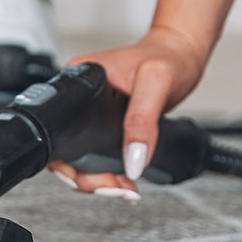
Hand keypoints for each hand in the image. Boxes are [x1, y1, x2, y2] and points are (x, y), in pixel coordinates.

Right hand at [47, 26, 207, 202]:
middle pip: (65, 151)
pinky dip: (108, 171)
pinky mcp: (104, 122)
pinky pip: (95, 152)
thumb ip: (141, 122)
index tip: (96, 179)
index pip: (59, 129)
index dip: (71, 163)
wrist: (182, 52)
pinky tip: (125, 179)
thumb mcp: (156, 84)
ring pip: (79, 157)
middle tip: (117, 189)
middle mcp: (79, 98)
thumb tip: (132, 161)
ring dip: (99, 179)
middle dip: (88, 179)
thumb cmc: (169, 57)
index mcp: (77, 79)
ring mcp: (90, 112)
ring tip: (125, 189)